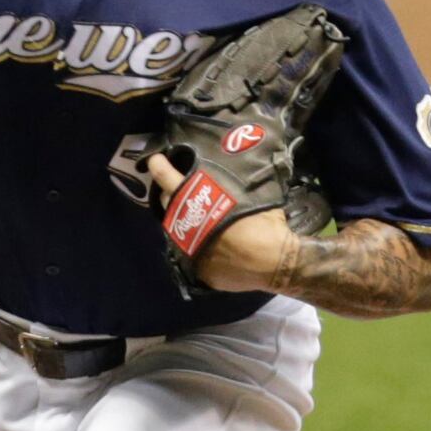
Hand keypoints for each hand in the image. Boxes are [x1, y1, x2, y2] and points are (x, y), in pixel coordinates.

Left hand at [145, 154, 305, 289]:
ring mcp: (191, 250)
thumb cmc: (266, 226)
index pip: (170, 181)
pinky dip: (198, 246)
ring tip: (197, 218)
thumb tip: (229, 185)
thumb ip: (232, 191)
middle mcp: (190, 226)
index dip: (160, 168)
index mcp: (201, 204)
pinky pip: (192, 254)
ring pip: (178, 231)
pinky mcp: (198, 269)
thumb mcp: (250, 197)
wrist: (275, 263)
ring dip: (184, 222)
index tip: (155, 161)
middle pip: (169, 205)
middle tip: (180, 190)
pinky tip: (211, 245)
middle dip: (171, 195)